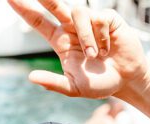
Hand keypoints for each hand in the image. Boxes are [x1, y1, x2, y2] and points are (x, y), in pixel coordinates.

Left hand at [8, 0, 146, 97]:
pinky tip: (108, 49)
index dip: (24, 10)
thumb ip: (53, 83)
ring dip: (86, 37)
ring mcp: (89, 22)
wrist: (125, 80)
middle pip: (54, 4)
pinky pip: (99, 19)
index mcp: (61, 41)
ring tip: (94, 56)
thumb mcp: (73, 88)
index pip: (38, 22)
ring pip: (78, 13)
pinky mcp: (107, 18)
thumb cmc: (98, 83)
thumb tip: (31, 77)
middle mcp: (72, 28)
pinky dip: (102, 38)